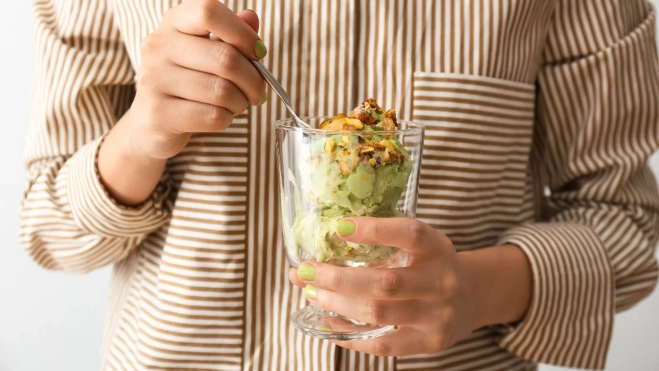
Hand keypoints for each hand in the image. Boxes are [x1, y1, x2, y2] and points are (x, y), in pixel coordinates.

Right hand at [128, 0, 266, 159]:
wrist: (152, 122)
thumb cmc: (188, 83)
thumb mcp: (208, 52)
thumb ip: (231, 34)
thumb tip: (251, 18)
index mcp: (173, 23)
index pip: (209, 12)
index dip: (243, 33)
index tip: (258, 52)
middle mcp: (159, 47)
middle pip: (226, 58)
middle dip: (254, 80)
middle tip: (257, 91)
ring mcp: (155, 80)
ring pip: (222, 91)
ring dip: (241, 102)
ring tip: (236, 104)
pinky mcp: (159, 113)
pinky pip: (213, 116)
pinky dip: (227, 119)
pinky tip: (221, 116)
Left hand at [289, 217, 481, 355]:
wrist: (472, 298)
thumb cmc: (431, 265)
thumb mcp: (420, 245)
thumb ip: (382, 243)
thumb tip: (323, 243)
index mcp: (437, 248)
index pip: (410, 234)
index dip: (375, 230)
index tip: (339, 227)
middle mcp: (441, 281)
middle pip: (384, 282)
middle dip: (337, 277)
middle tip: (306, 270)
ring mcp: (436, 315)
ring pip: (378, 313)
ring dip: (336, 304)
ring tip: (311, 293)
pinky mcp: (429, 342)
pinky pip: (382, 344)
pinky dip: (350, 335)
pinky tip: (328, 323)